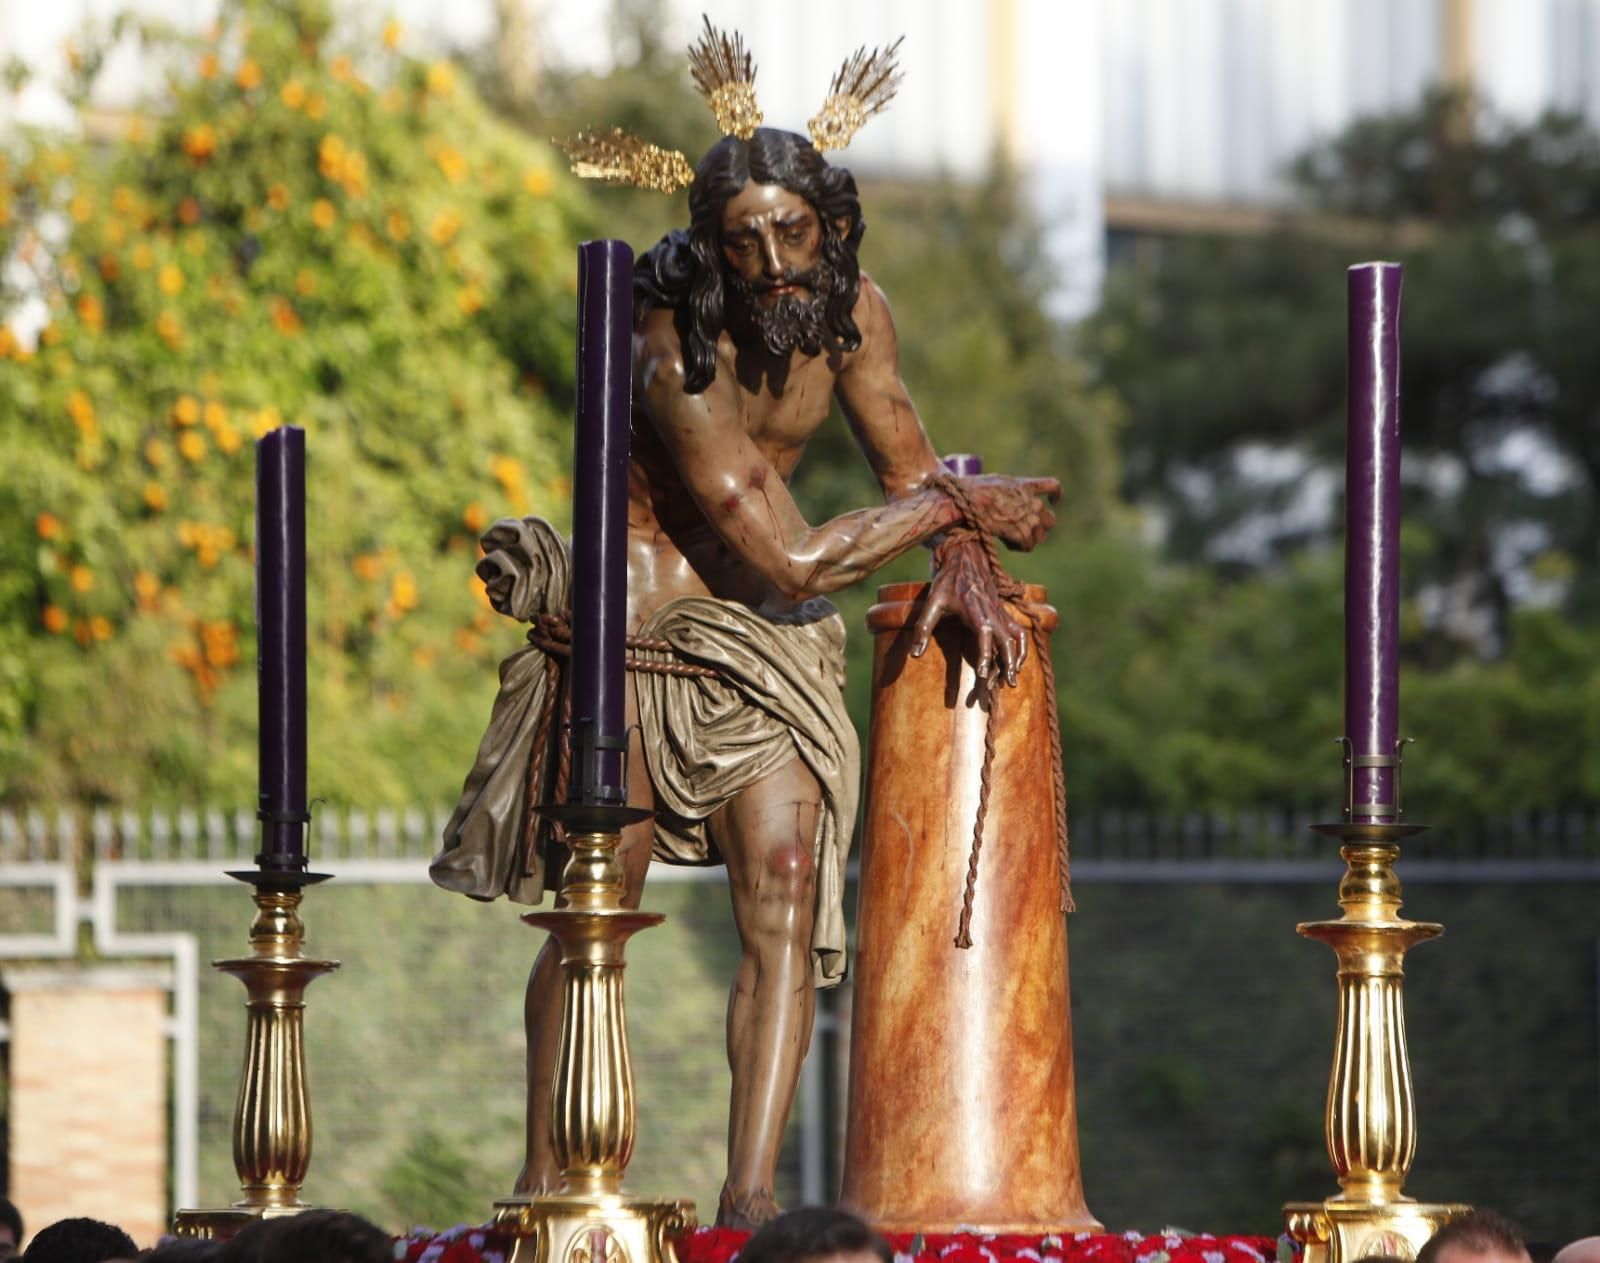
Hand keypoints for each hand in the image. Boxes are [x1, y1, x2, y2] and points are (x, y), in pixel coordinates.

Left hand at [911, 537, 1026, 684]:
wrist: (966, 557)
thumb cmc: (947, 580)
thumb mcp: (932, 601)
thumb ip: (923, 628)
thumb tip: (915, 655)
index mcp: (975, 608)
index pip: (985, 634)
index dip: (986, 655)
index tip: (984, 675)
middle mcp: (992, 611)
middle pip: (1006, 640)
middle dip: (1006, 664)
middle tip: (1002, 686)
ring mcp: (1000, 611)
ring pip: (1015, 638)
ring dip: (1015, 659)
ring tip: (1011, 681)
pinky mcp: (1003, 612)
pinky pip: (1018, 631)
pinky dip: (1021, 648)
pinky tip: (1018, 663)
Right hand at [958, 475, 1059, 550]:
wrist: (965, 501)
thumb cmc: (972, 492)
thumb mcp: (997, 482)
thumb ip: (1011, 490)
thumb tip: (1009, 500)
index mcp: (1024, 486)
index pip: (1053, 486)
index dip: (1056, 495)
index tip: (1054, 502)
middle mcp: (1031, 501)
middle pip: (1050, 520)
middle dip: (1039, 527)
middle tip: (1023, 531)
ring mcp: (1028, 517)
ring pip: (1041, 536)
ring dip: (1029, 539)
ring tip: (1012, 538)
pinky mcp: (1021, 532)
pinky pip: (1028, 546)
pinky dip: (1018, 547)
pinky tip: (1007, 543)